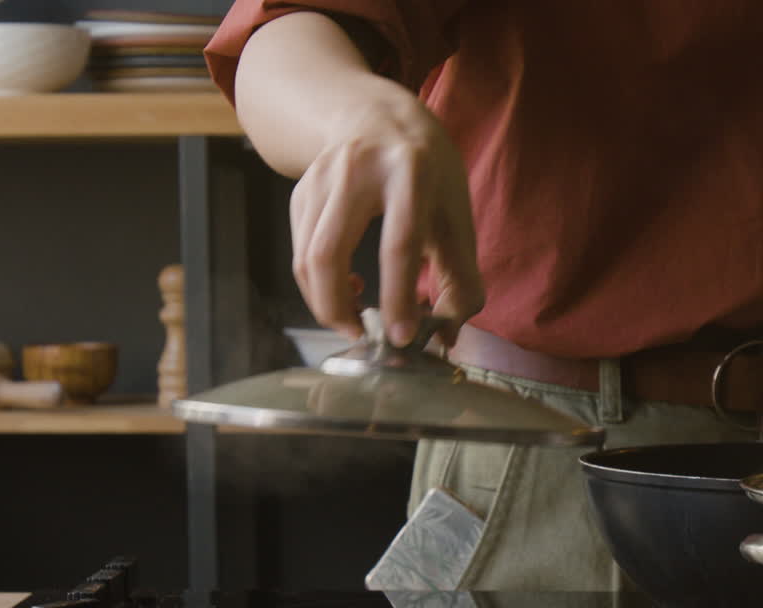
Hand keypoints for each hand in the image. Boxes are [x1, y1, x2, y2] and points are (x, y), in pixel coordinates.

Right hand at [290, 76, 483, 346]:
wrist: (379, 114)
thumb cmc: (428, 172)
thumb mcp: (457, 213)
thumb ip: (462, 278)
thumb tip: (446, 338)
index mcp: (409, 171)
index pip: (399, 244)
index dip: (398, 296)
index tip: (402, 337)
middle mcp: (357, 169)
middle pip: (328, 253)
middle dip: (338, 308)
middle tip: (362, 337)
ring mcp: (320, 178)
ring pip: (306, 258)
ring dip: (325, 302)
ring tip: (355, 317)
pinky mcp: (300, 191)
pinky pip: (300, 251)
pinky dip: (317, 282)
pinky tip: (347, 283)